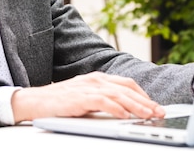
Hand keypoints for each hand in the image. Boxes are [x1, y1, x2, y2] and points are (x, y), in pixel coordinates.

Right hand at [11, 72, 164, 122]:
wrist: (34, 102)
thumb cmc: (59, 102)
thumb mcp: (85, 98)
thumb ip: (103, 100)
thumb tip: (125, 111)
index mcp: (97, 78)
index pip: (126, 83)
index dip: (143, 95)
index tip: (155, 106)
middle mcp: (95, 79)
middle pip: (126, 88)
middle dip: (145, 101)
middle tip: (159, 112)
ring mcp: (87, 87)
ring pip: (118, 94)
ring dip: (136, 105)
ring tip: (148, 115)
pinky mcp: (80, 97)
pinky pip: (103, 101)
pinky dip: (116, 108)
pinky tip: (126, 115)